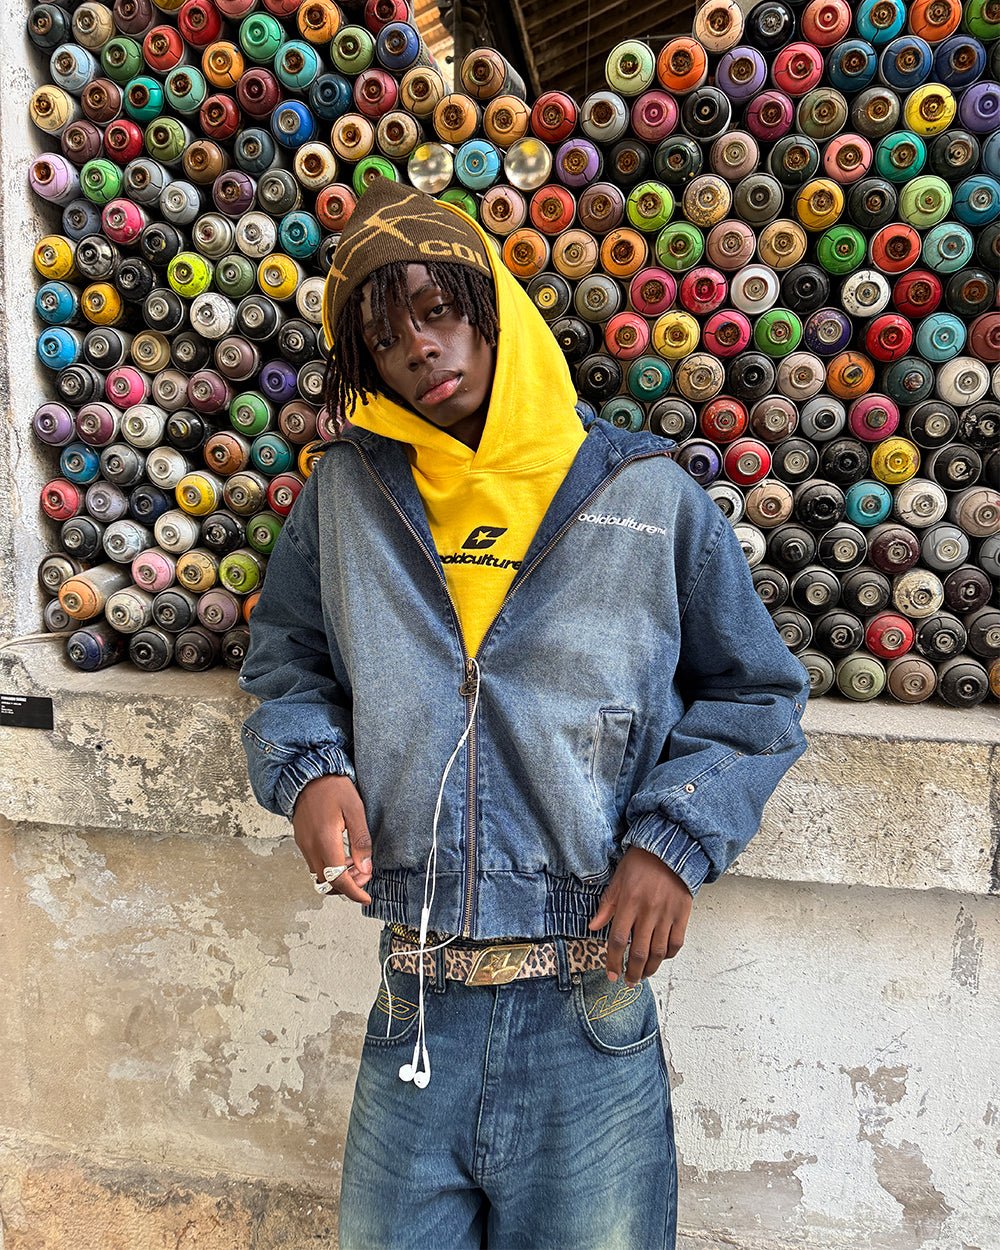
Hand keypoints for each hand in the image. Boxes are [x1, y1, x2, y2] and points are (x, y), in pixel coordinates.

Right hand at [292, 775, 372, 904]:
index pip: (337, 879)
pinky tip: (343, 856)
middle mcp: (310, 847)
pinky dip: (329, 868)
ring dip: (338, 878)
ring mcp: (303, 845)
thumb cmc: (333, 788)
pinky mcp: (301, 841)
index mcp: (325, 840)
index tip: (366, 898)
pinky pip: (315, 864)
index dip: (354, 892)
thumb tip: (365, 868)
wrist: (308, 774)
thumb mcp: (355, 810)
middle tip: (364, 875)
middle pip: (326, 883)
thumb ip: (361, 841)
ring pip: (319, 876)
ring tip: (356, 864)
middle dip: (347, 886)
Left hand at [587, 847, 691, 985]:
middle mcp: (648, 910)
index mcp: (629, 902)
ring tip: (643, 975)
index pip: (618, 940)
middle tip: (628, 981)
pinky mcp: (682, 914)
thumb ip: (606, 906)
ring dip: (650, 969)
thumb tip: (593, 927)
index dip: (614, 961)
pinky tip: (661, 958)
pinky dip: (668, 954)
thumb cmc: (641, 862)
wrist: (670, 849)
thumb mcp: (617, 880)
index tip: (611, 974)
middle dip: (632, 972)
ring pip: (659, 951)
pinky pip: (676, 942)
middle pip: (640, 952)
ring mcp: (667, 914)